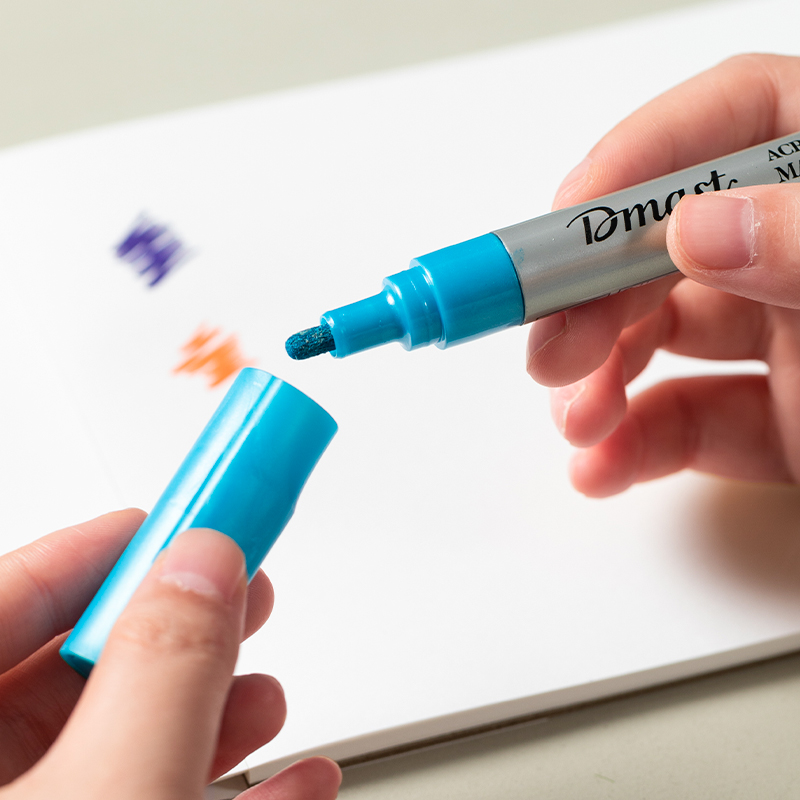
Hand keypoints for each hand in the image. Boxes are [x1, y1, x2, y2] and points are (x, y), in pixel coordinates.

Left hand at [0, 509, 340, 798]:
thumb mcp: (109, 795)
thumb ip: (160, 670)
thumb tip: (203, 565)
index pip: (11, 598)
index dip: (106, 548)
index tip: (184, 514)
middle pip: (70, 674)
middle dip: (175, 629)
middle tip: (238, 589)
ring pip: (115, 749)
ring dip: (209, 713)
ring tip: (268, 698)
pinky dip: (225, 792)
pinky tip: (291, 781)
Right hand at [526, 53, 799, 497]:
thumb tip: (693, 229)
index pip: (730, 121)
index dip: (633, 161)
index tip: (560, 225)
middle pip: (667, 241)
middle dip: (590, 297)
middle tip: (545, 347)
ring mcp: (794, 339)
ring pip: (663, 338)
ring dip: (598, 378)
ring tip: (572, 418)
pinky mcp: (784, 421)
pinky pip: (690, 420)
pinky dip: (634, 444)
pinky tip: (600, 464)